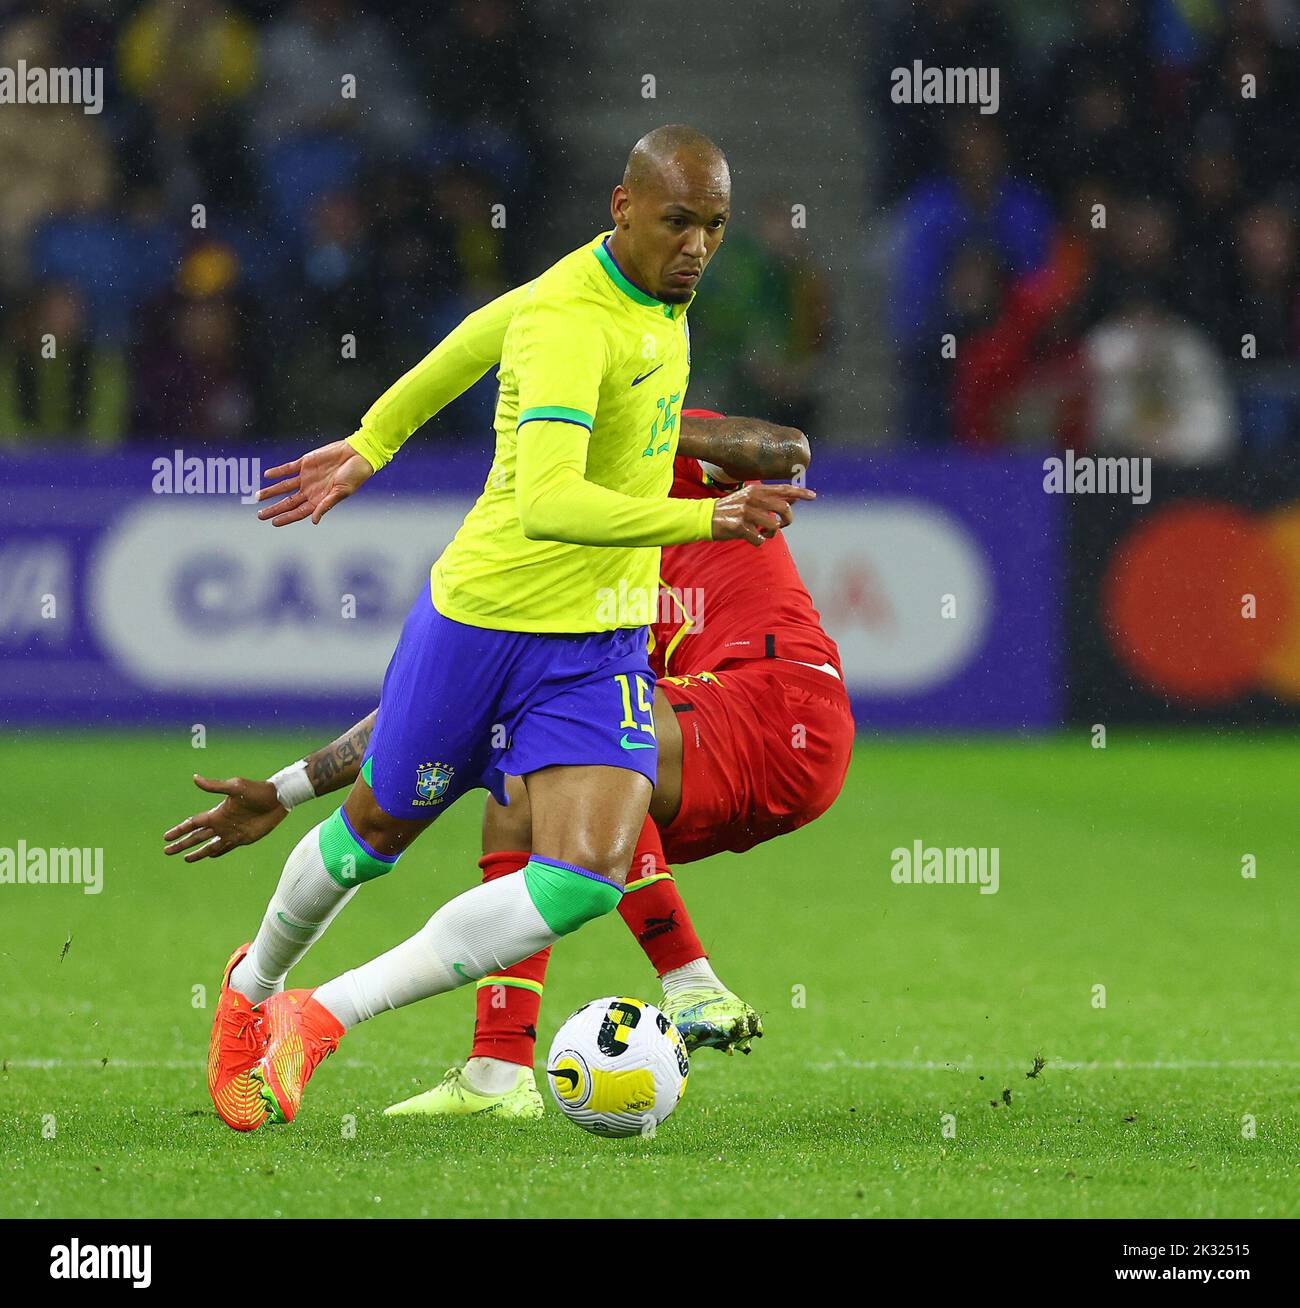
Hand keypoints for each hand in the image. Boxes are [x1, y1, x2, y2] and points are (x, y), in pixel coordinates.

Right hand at [163, 775, 287, 861]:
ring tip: (185, 859)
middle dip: (182, 844)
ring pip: (209, 846)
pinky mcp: (243, 838)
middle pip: (196, 837)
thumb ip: (215, 786)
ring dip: (197, 852)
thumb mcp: (235, 787)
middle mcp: (221, 824)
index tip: (166, 837)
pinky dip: (217, 852)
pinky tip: (210, 856)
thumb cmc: (257, 790)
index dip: (179, 830)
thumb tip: (195, 778)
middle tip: (166, 851)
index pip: (193, 823)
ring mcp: (232, 832)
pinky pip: (226, 848)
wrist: (278, 798)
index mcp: (217, 812)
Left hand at [256, 439, 374, 525]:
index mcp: (319, 500)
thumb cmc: (354, 476)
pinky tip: (267, 475)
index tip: (273, 522)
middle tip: (260, 515)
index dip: (286, 518)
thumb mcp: (341, 492)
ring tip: (257, 496)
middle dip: (274, 509)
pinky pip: (288, 468)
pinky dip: (278, 472)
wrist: (358, 454)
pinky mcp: (305, 463)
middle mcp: (311, 490)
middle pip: (288, 502)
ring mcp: (307, 477)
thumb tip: (314, 521)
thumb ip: (326, 505)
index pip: (298, 512)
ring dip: (271, 491)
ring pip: (284, 486)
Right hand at [710, 483, 815, 546]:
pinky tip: (751, 538)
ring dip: (771, 533)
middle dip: (787, 520)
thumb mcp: (750, 497)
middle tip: (781, 525)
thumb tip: (794, 496)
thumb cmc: (731, 509)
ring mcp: (745, 513)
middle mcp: (752, 499)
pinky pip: (759, 539)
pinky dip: (758, 541)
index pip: (783, 489)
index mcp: (756, 490)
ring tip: (763, 533)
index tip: (813, 496)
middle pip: (784, 509)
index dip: (800, 492)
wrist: (706, 517)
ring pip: (774, 526)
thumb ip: (771, 497)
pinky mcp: (738, 527)